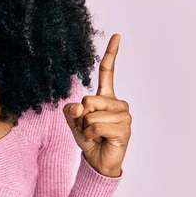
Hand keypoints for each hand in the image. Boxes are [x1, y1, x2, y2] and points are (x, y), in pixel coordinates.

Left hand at [63, 34, 131, 177]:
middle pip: (89, 99)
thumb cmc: (88, 139)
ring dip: (86, 129)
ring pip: (91, 115)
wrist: (97, 161)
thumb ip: (71, 110)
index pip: (107, 72)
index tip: (117, 35)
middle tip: (89, 128)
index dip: (111, 54)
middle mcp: (117, 103)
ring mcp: (123, 116)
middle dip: (81, 117)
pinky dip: (91, 135)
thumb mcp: (73, 121)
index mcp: (105, 97)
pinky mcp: (124, 129)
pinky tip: (100, 140)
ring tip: (95, 135)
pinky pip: (96, 126)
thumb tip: (80, 106)